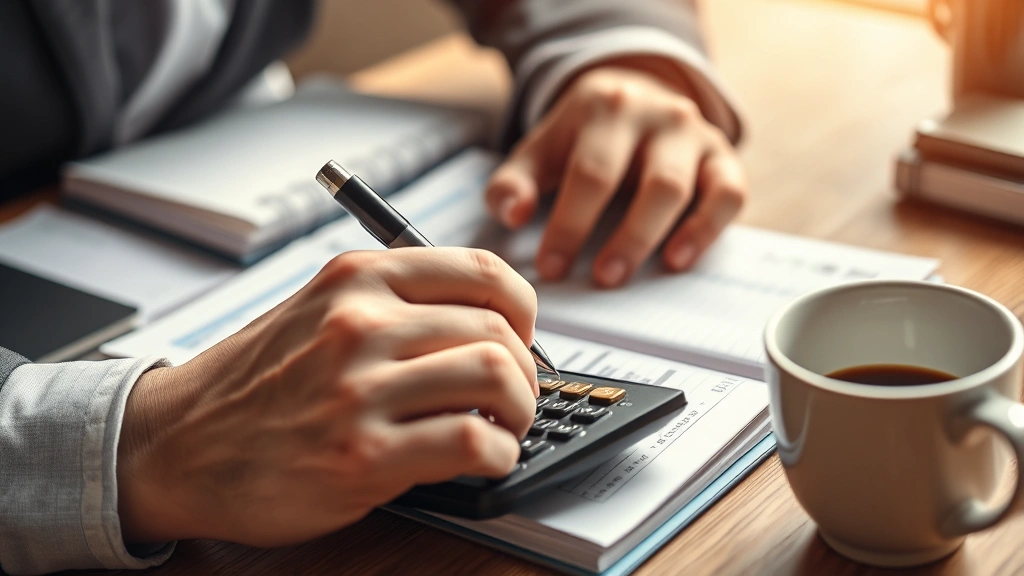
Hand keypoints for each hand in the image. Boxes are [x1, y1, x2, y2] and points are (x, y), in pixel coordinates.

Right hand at [116, 248, 538, 545]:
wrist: (175, 445)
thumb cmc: (254, 383)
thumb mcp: (317, 310)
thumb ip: (394, 303)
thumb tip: (486, 320)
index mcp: (357, 277)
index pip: (483, 269)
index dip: (523, 308)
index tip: (522, 336)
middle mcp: (361, 323)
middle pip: (498, 329)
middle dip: (525, 370)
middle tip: (515, 396)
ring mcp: (360, 388)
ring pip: (496, 378)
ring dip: (519, 411)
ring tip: (503, 426)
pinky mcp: (362, 455)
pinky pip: (473, 441)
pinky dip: (498, 453)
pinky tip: (483, 458)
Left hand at [485, 61, 746, 287]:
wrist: (636, 96)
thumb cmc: (581, 139)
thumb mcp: (540, 151)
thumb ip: (514, 182)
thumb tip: (512, 214)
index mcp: (603, 106)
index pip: (589, 173)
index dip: (570, 224)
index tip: (551, 268)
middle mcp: (655, 114)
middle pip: (645, 181)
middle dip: (622, 237)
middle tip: (600, 281)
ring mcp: (693, 134)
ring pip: (682, 188)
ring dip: (655, 236)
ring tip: (630, 275)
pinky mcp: (723, 157)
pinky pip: (729, 193)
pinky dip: (706, 229)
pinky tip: (678, 259)